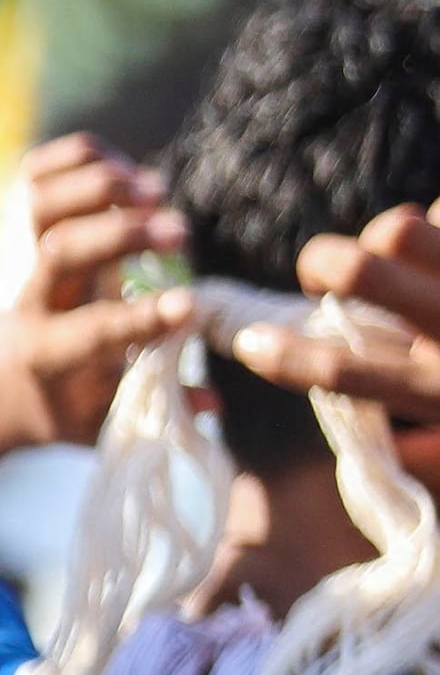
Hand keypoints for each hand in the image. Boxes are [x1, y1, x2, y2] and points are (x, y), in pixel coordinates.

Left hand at [0, 138, 196, 463]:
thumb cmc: (66, 402)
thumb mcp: (100, 423)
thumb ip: (152, 409)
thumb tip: (211, 405)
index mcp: (51, 351)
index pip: (93, 331)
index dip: (141, 318)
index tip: (190, 305)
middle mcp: (33, 298)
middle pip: (62, 252)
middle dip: (123, 236)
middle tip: (182, 233)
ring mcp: (21, 257)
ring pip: (43, 203)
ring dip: (103, 186)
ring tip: (157, 191)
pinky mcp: (20, 223)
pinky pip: (37, 173)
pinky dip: (80, 157)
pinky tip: (128, 171)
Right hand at [224, 207, 439, 471]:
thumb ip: (427, 450)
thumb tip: (375, 436)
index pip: (347, 372)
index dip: (286, 359)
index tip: (252, 344)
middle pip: (365, 268)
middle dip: (325, 263)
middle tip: (326, 275)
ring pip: (407, 223)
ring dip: (395, 237)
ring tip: (411, 258)